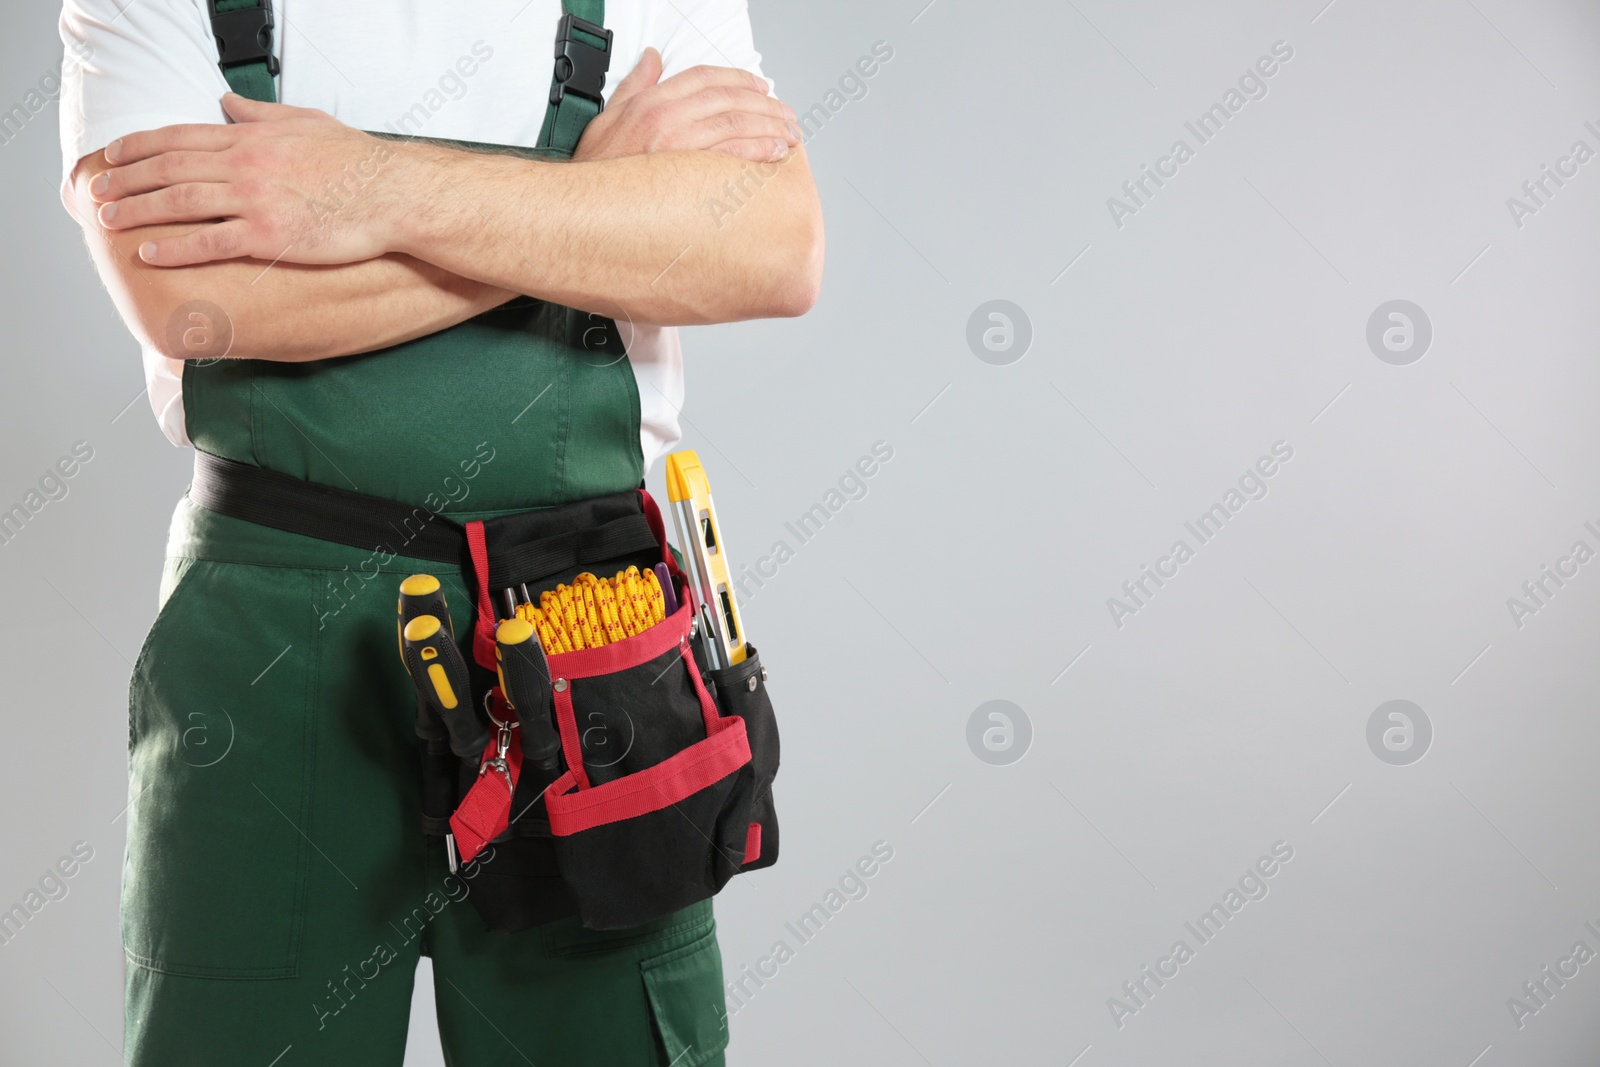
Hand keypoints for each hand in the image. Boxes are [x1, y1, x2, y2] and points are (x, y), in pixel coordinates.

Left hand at [88, 94, 404, 266]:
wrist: (392, 194)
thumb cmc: (358, 162)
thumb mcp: (306, 121)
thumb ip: (260, 113)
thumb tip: (227, 103)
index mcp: (252, 137)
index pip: (180, 137)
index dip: (138, 147)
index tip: (112, 157)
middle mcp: (245, 165)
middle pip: (169, 168)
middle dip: (125, 179)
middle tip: (96, 192)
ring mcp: (255, 200)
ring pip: (180, 202)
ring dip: (138, 211)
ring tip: (109, 220)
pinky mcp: (270, 235)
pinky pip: (210, 241)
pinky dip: (175, 247)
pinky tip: (150, 252)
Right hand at [574, 49, 800, 163]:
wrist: (580, 208)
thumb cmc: (594, 170)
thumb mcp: (607, 117)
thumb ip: (635, 86)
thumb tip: (652, 60)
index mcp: (651, 101)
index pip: (705, 78)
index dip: (738, 79)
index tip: (760, 87)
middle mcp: (667, 116)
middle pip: (729, 99)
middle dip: (765, 104)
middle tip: (785, 114)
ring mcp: (678, 143)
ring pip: (737, 123)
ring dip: (770, 126)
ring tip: (790, 134)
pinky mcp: (688, 173)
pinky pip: (733, 155)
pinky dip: (760, 150)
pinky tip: (776, 154)